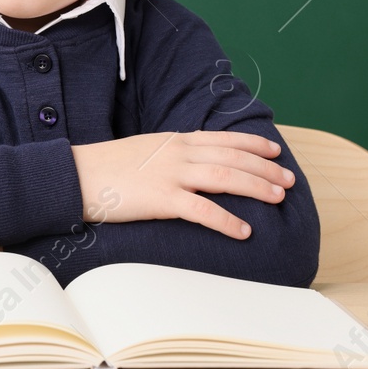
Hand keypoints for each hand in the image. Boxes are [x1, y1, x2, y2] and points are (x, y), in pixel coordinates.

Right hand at [69, 130, 294, 239]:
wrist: (78, 175)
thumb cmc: (109, 168)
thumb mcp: (146, 150)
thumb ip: (172, 154)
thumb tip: (195, 163)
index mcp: (175, 140)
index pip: (224, 138)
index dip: (253, 144)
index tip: (275, 151)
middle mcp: (179, 153)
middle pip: (233, 158)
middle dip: (265, 169)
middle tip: (289, 180)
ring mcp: (171, 174)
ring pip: (225, 178)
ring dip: (256, 188)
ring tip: (278, 199)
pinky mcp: (161, 199)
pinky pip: (202, 211)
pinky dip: (227, 221)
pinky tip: (244, 230)